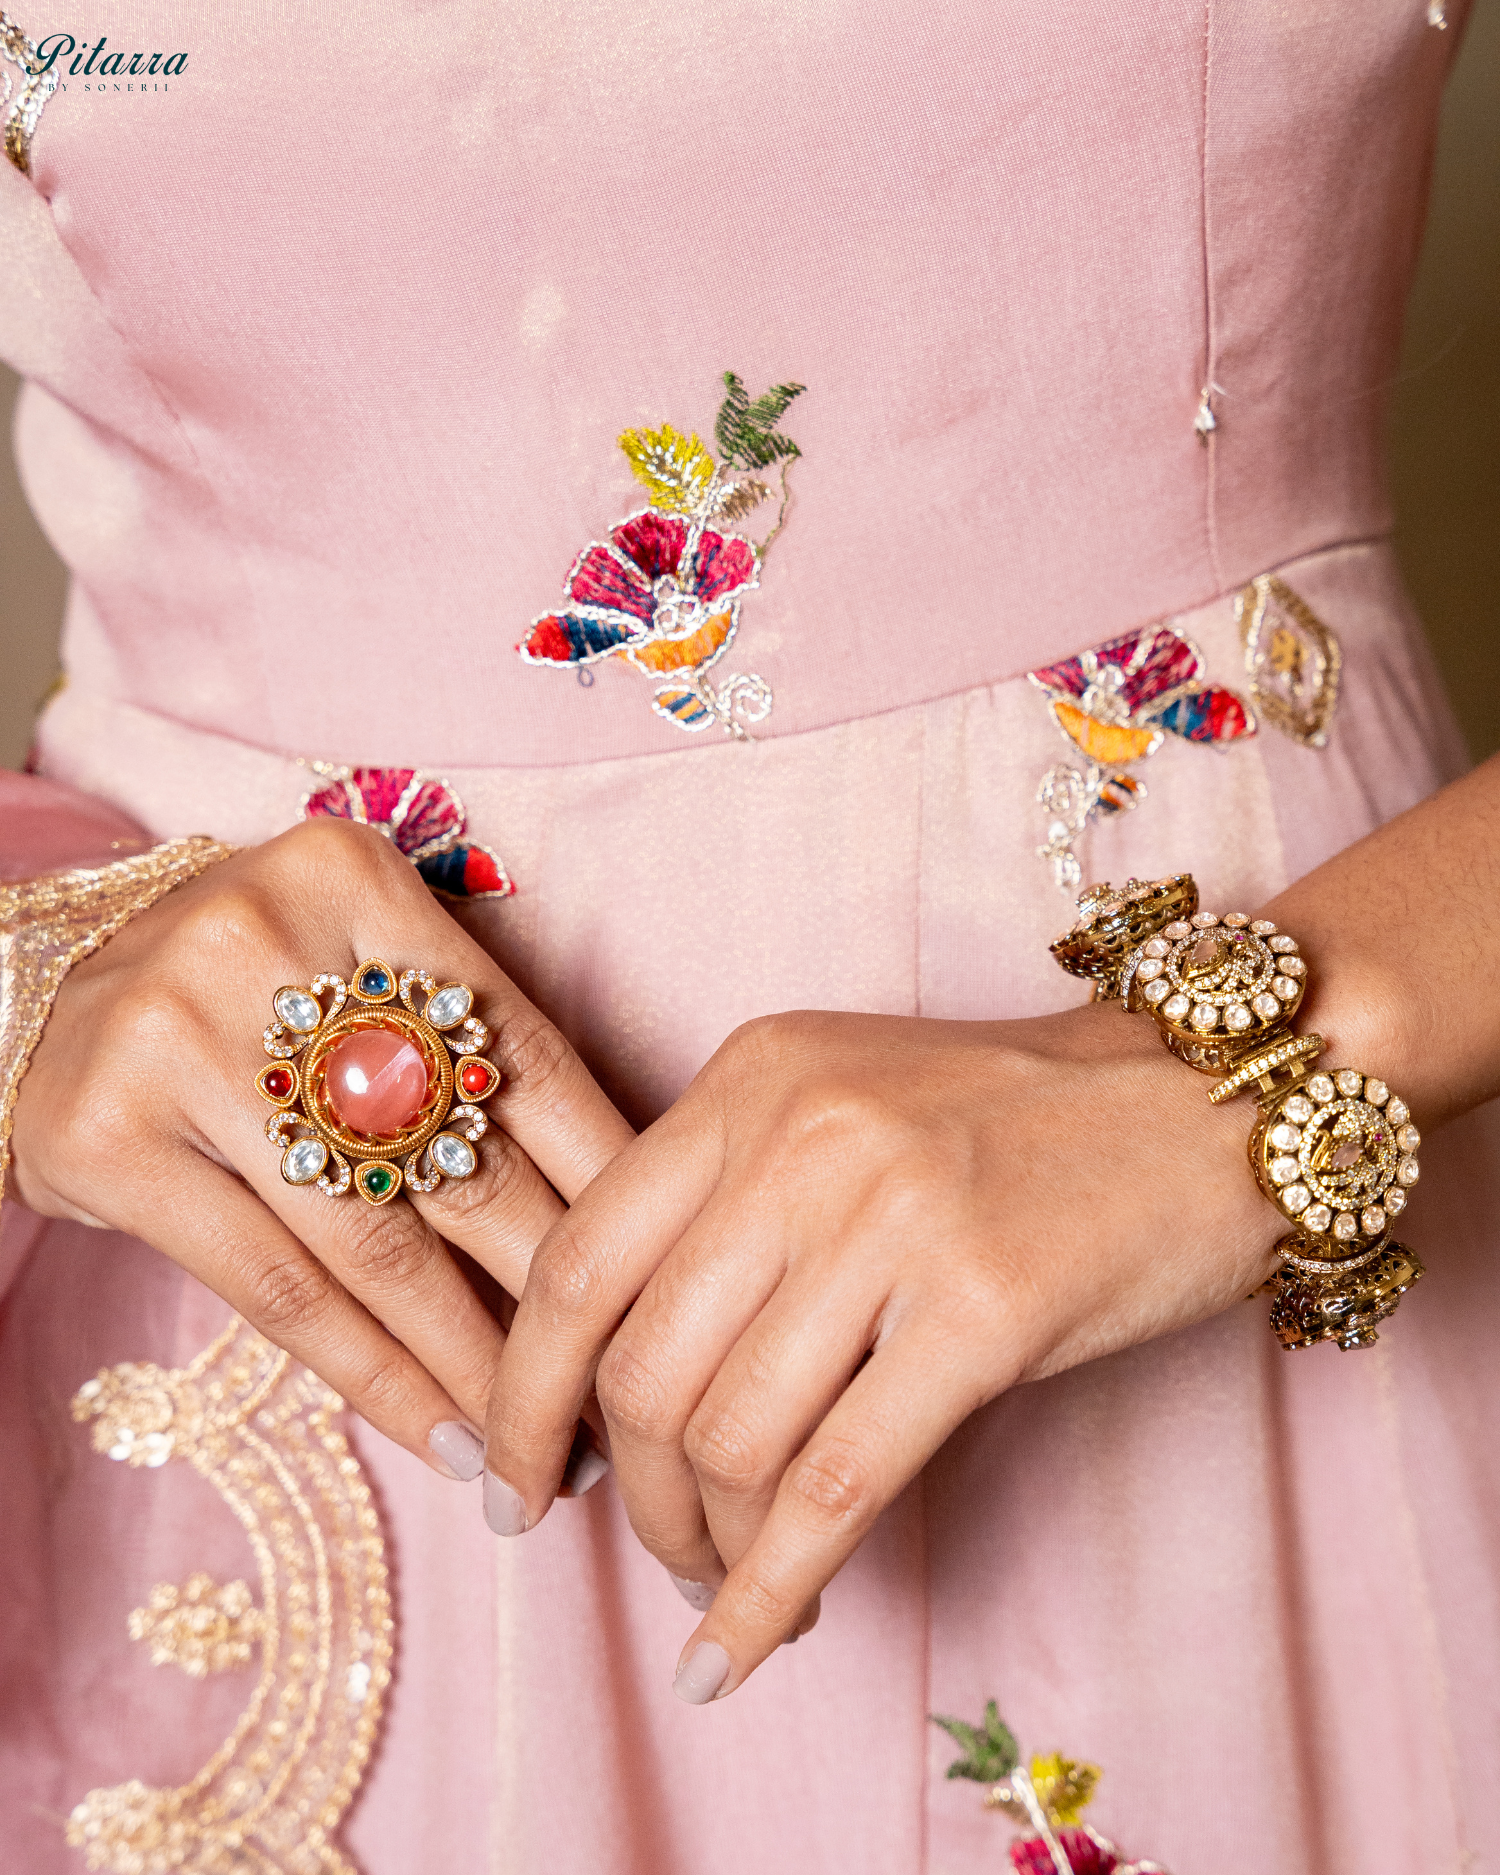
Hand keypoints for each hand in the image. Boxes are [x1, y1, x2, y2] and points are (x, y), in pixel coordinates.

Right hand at [10, 817, 633, 1476]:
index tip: (673, 1269)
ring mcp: (178, 1037)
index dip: (611, 1179)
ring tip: (537, 1444)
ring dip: (473, 1359)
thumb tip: (612, 1208)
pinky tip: (434, 1429)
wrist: (47, 988)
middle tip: (623, 1381)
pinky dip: (371, 1372)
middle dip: (557, 1290)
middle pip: (460, 1152)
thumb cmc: (253, 993)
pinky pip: (276, 1289)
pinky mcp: (108, 1137)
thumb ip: (460, 1045)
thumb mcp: (356, 967)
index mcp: (360, 882)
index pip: (525, 1055)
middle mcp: (268, 943)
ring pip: (374, 1240)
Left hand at [480, 1002, 1281, 1696]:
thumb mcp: (847, 1114)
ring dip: (709, 1547)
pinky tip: (754, 1643)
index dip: (523, 1395)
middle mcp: (800, 1134)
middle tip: (654, 1550)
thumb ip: (732, 1208)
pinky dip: (775, 1589)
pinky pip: (836, 1486)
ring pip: (730, 1438)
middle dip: (628, 1494)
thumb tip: (616, 1395)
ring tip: (730, 1583)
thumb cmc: (1018, 1125)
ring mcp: (891, 1216)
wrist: (1204, 1104)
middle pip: (642, 1367)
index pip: (580, 1259)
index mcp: (750, 1079)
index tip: (510, 1481)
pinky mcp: (983, 1308)